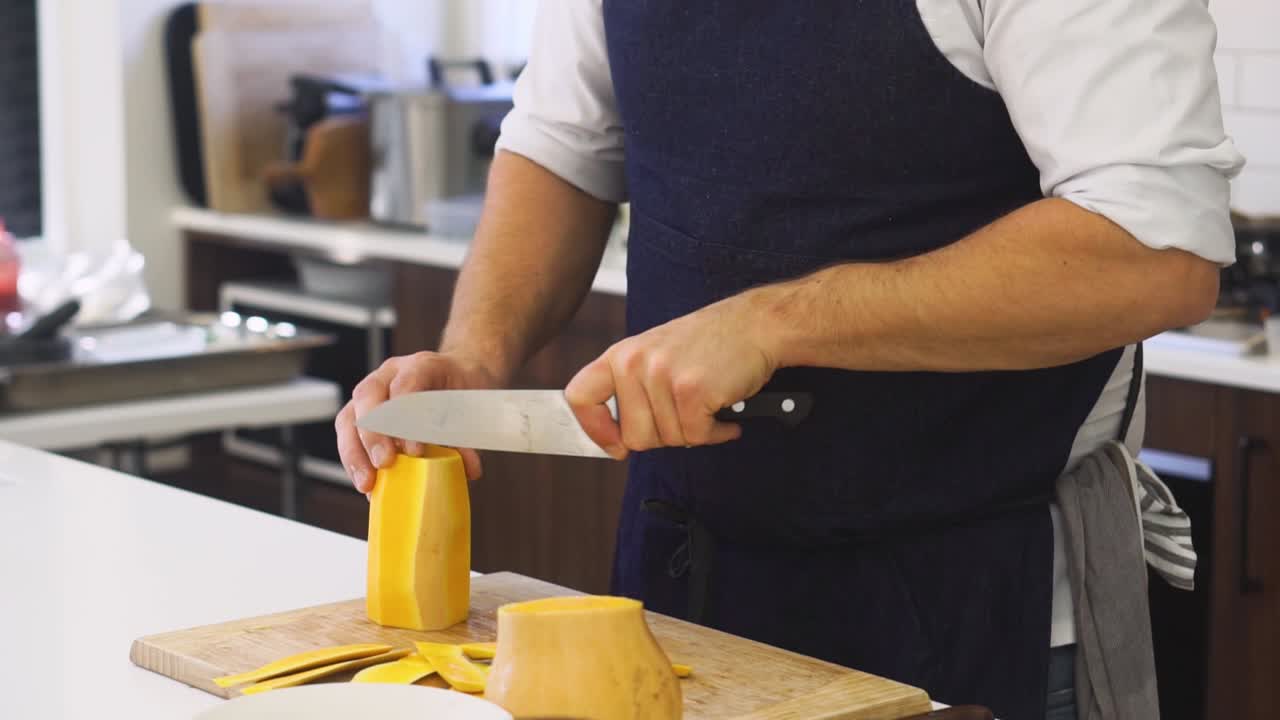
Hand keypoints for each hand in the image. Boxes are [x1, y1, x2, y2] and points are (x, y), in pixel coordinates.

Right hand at [336, 352, 498, 492]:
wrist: (454, 378)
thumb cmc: (460, 394)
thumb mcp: (471, 409)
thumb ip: (468, 438)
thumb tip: (470, 469)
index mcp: (421, 365)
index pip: (406, 385)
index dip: (407, 418)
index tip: (415, 451)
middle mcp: (389, 373)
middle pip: (368, 396)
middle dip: (373, 434)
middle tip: (385, 464)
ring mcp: (370, 391)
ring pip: (349, 416)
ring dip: (355, 453)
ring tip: (367, 483)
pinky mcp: (359, 411)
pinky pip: (347, 434)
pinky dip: (355, 461)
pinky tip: (367, 484)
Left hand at [565, 292, 778, 459]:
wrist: (756, 324)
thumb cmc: (711, 344)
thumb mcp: (656, 354)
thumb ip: (631, 388)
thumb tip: (616, 439)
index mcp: (621, 355)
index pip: (580, 397)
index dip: (594, 429)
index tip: (615, 445)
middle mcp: (635, 363)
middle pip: (634, 436)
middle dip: (665, 436)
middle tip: (687, 414)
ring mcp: (662, 376)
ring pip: (668, 439)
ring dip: (695, 432)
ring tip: (708, 406)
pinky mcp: (691, 390)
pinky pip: (696, 436)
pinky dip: (716, 433)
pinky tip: (724, 414)